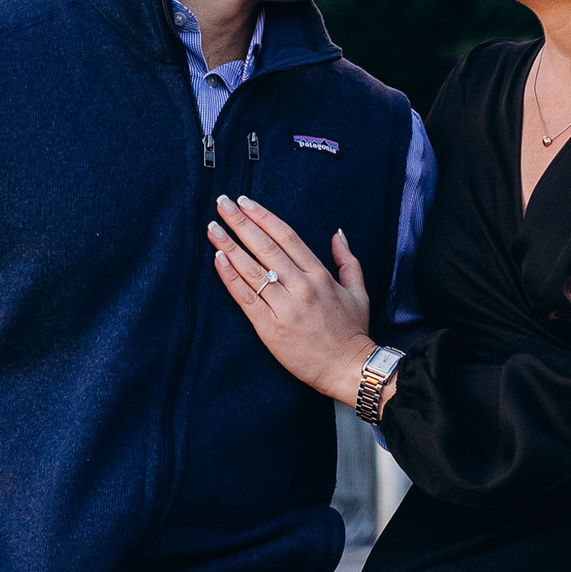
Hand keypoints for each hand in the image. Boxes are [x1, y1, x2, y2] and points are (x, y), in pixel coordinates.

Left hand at [207, 194, 371, 402]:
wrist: (347, 369)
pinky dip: (230, 277)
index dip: (264, 217)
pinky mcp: (269, 327)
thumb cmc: (352, 332)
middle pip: (265, 247)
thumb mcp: (358, 292)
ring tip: (212, 227)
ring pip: (252, 269)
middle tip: (222, 203)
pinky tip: (218, 259)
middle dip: (241, 222)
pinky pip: (245, 297)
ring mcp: (284, 306)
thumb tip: (337, 234)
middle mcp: (301, 286)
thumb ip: (347, 260)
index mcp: (320, 275)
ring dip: (229, 245)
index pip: (287, 237)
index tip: (245, 202)